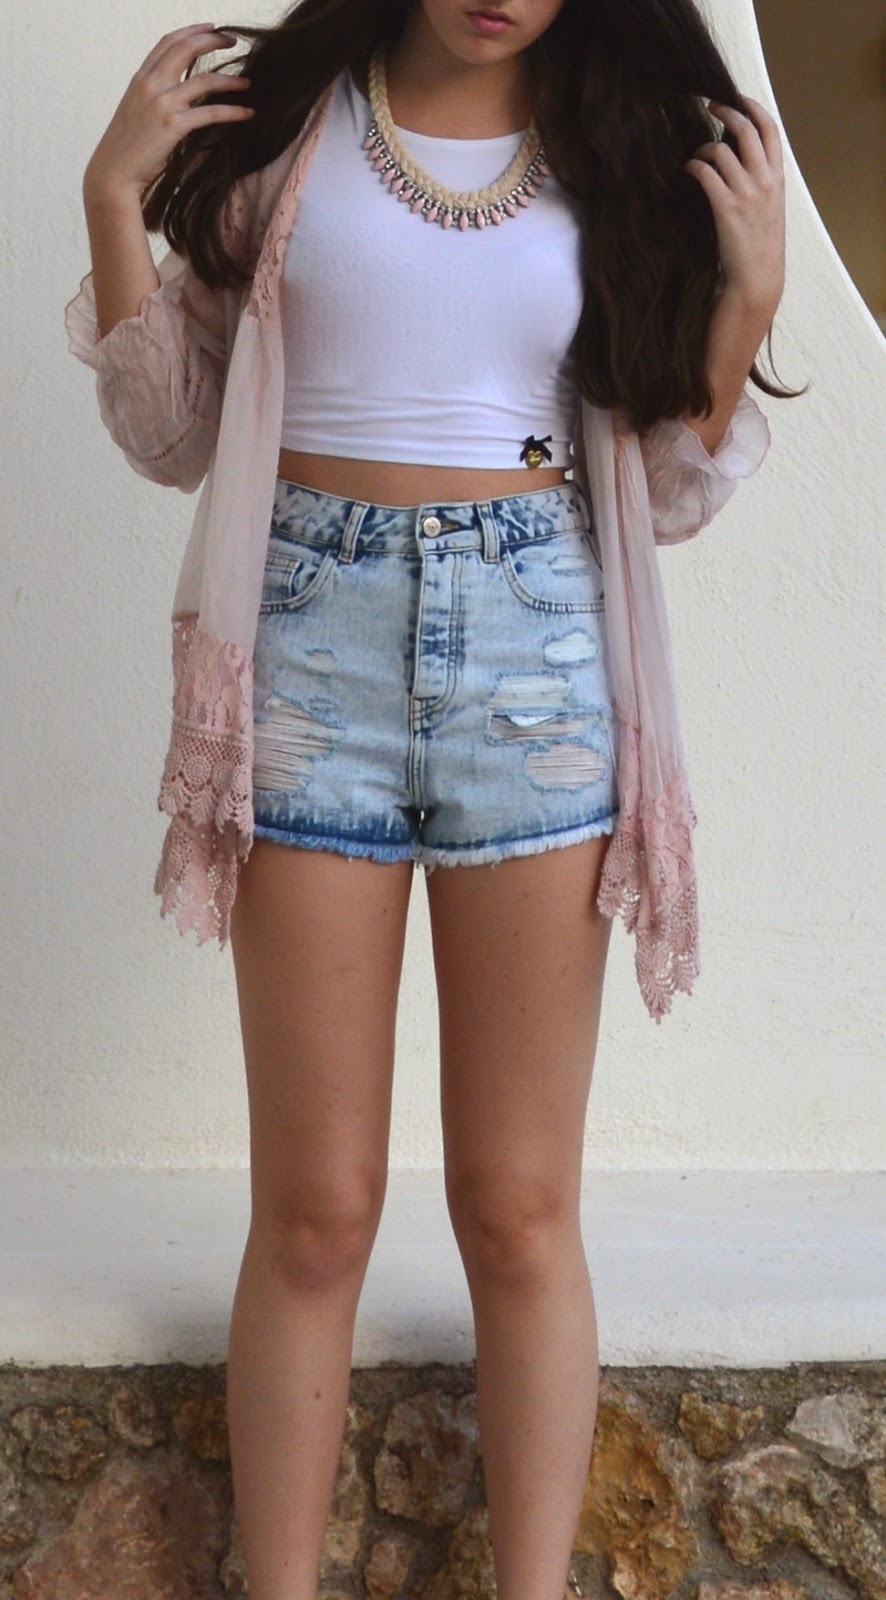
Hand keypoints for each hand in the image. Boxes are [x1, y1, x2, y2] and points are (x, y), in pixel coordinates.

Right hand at [83, 22, 253, 201]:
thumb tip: (177, 90)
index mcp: (140, 78)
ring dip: (231, 80)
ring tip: (248, 83)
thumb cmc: (127, 148)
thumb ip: (153, 95)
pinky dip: (233, 111)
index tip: (212, 27)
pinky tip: (247, 113)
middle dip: (214, 40)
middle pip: (187, 48)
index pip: (168, 42)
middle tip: (235, 40)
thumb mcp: (136, 111)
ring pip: (204, 80)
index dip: (192, 30)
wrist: (113, 173)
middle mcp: (150, 85)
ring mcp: (161, 104)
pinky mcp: (173, 126)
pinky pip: (211, 112)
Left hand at [685, 95, 785, 320]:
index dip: (753, 107)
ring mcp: (746, 194)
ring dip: (704, 147)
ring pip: (722, 149)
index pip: (771, 129)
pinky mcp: (726, 208)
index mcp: (777, 178)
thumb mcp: (770, 207)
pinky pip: (706, 173)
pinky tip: (689, 170)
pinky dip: (694, 165)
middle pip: (746, 129)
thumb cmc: (760, 245)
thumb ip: (761, 180)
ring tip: (698, 156)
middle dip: (726, 110)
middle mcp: (765, 181)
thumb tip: (741, 154)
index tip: (737, 98)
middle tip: (709, 105)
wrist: (758, 278)